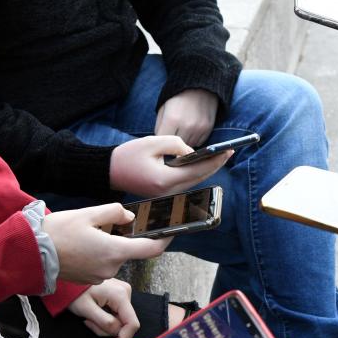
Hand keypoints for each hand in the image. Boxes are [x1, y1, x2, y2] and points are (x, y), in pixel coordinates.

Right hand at [43, 203, 170, 283]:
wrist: (30, 253)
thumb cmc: (58, 232)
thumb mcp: (88, 214)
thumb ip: (114, 213)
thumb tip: (129, 218)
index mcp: (115, 251)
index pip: (150, 249)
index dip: (164, 240)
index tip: (170, 233)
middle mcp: (111, 267)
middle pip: (128, 250)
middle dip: (121, 237)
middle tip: (100, 223)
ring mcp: (100, 276)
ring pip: (113, 256)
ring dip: (106, 245)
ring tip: (84, 233)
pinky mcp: (89, 280)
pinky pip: (101, 264)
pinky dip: (96, 254)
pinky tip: (79, 245)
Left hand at [68, 279, 138, 337]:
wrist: (70, 280)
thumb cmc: (75, 293)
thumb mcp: (87, 310)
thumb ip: (105, 322)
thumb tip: (117, 333)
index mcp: (120, 295)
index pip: (132, 324)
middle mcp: (126, 293)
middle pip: (124, 323)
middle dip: (107, 330)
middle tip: (88, 323)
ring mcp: (123, 293)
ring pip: (120, 320)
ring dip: (104, 325)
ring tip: (89, 317)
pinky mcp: (119, 295)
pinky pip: (117, 314)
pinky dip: (106, 318)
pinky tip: (94, 314)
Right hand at [109, 135, 231, 196]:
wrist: (109, 172)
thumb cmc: (128, 155)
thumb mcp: (153, 142)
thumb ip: (176, 144)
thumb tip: (192, 152)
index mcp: (165, 180)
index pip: (197, 171)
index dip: (214, 161)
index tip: (227, 151)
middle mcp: (168, 192)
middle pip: (198, 179)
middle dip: (215, 165)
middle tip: (229, 153)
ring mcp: (166, 195)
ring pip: (193, 182)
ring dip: (207, 170)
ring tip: (220, 157)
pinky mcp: (163, 194)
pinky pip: (185, 183)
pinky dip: (196, 173)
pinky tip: (203, 164)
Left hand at [155, 89, 218, 146]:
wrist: (199, 86)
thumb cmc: (178, 98)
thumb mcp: (163, 108)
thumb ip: (159, 127)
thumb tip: (160, 143)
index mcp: (172, 119)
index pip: (163, 141)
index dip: (162, 141)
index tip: (162, 139)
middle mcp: (186, 125)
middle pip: (176, 146)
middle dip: (173, 142)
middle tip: (174, 134)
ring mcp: (198, 128)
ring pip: (187, 145)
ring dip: (185, 141)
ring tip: (184, 129)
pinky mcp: (208, 129)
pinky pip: (199, 142)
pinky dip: (195, 139)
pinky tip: (193, 128)